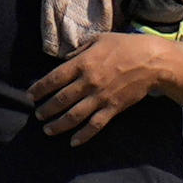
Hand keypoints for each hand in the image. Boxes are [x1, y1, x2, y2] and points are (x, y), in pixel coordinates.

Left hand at [26, 31, 181, 140]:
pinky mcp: (113, 108)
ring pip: (74, 116)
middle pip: (60, 100)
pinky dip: (83, 135)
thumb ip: (79, 51)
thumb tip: (64, 60)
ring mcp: (101, 97)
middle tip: (38, 115)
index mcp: (82, 63)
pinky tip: (73, 142)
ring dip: (58, 125)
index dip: (39, 89)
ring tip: (47, 130)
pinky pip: (95, 125)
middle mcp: (89, 82)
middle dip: (46, 110)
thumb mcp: (98, 40)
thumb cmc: (125, 46)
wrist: (152, 61)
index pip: (53, 79)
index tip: (31, 96)